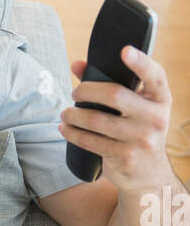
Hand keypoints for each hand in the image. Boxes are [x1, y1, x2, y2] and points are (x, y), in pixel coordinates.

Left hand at [58, 48, 172, 191]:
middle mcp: (155, 118)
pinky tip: (65, 129)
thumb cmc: (137, 131)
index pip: (155, 76)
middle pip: (114, 94)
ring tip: (65, 113)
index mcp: (161, 99)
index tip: (124, 50)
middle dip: (86, 91)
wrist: (148, 175)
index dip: (140, 62)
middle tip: (75, 93)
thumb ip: (111, 82)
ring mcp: (141, 139)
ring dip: (73, 115)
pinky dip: (72, 134)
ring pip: (97, 120)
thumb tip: (77, 65)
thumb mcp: (136, 107)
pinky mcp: (125, 157)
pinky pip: (90, 141)